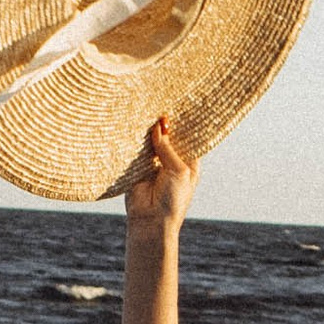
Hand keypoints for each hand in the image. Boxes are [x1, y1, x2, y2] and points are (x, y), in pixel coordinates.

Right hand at [123, 117, 196, 234]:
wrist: (150, 220)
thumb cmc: (173, 200)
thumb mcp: (178, 171)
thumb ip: (168, 148)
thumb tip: (159, 126)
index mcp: (188, 162)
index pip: (187, 138)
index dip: (183, 124)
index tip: (179, 106)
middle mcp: (171, 161)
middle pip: (168, 137)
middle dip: (164, 125)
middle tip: (160, 103)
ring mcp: (154, 163)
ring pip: (152, 142)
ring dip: (149, 131)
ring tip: (147, 111)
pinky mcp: (137, 167)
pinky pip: (136, 150)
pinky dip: (136, 141)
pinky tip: (134, 126)